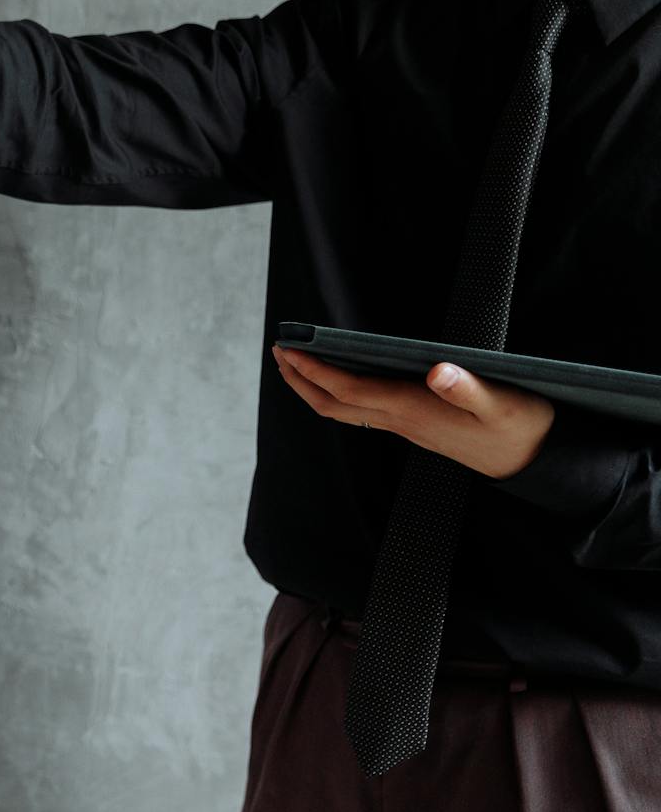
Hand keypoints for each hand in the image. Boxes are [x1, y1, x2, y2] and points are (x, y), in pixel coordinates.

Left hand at [272, 345, 555, 478]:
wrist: (532, 462)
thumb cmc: (520, 428)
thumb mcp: (503, 403)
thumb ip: (470, 388)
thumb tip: (438, 371)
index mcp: (413, 410)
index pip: (349, 390)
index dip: (316, 371)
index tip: (292, 349)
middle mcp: (400, 420)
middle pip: (333, 404)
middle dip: (301, 379)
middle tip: (279, 349)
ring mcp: (403, 425)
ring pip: (344, 410)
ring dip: (314, 386)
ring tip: (296, 361)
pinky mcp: (413, 425)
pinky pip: (362, 410)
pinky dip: (339, 392)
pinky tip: (339, 376)